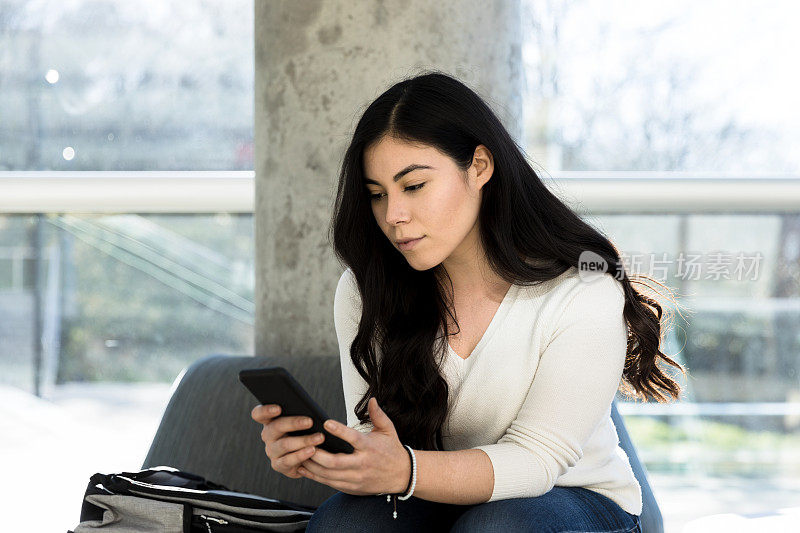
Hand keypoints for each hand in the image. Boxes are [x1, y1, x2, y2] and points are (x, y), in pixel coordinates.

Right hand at [251, 403, 326, 478]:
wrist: (307, 459)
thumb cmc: (305, 433)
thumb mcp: (301, 422)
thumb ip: (301, 414)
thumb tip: (311, 412)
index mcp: (270, 421)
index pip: (259, 414)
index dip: (265, 410)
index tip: (278, 408)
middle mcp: (267, 435)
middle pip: (275, 427)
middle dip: (294, 423)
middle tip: (310, 422)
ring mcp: (271, 451)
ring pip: (284, 444)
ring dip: (303, 440)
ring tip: (319, 438)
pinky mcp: (277, 465)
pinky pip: (288, 460)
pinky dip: (301, 455)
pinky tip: (312, 450)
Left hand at [296, 397, 410, 496]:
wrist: (402, 475)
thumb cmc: (392, 450)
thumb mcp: (388, 430)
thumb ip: (378, 415)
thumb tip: (372, 400)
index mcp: (370, 447)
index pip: (353, 438)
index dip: (339, 430)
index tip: (325, 423)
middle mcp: (362, 464)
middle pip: (335, 462)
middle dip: (317, 454)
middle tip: (304, 444)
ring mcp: (356, 478)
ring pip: (329, 475)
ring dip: (312, 466)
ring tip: (299, 456)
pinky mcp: (353, 488)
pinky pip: (330, 483)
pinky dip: (316, 477)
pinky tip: (306, 469)